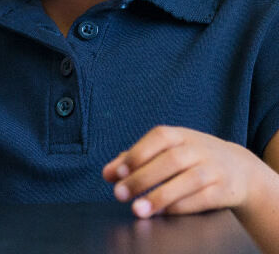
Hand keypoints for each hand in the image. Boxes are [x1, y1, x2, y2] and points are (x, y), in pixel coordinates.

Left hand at [103, 126, 268, 217]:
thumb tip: (107, 173)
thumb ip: (135, 160)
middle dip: (142, 178)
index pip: (158, 138)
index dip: (137, 154)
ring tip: (138, 209)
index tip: (117, 173)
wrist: (240, 169)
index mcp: (180, 135)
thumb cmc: (192, 158)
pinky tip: (163, 213)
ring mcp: (215, 168)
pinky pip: (203, 198)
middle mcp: (199, 149)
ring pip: (189, 180)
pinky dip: (181, 206)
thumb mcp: (166, 151)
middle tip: (120, 194)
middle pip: (171, 160)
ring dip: (160, 196)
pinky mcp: (225, 189)